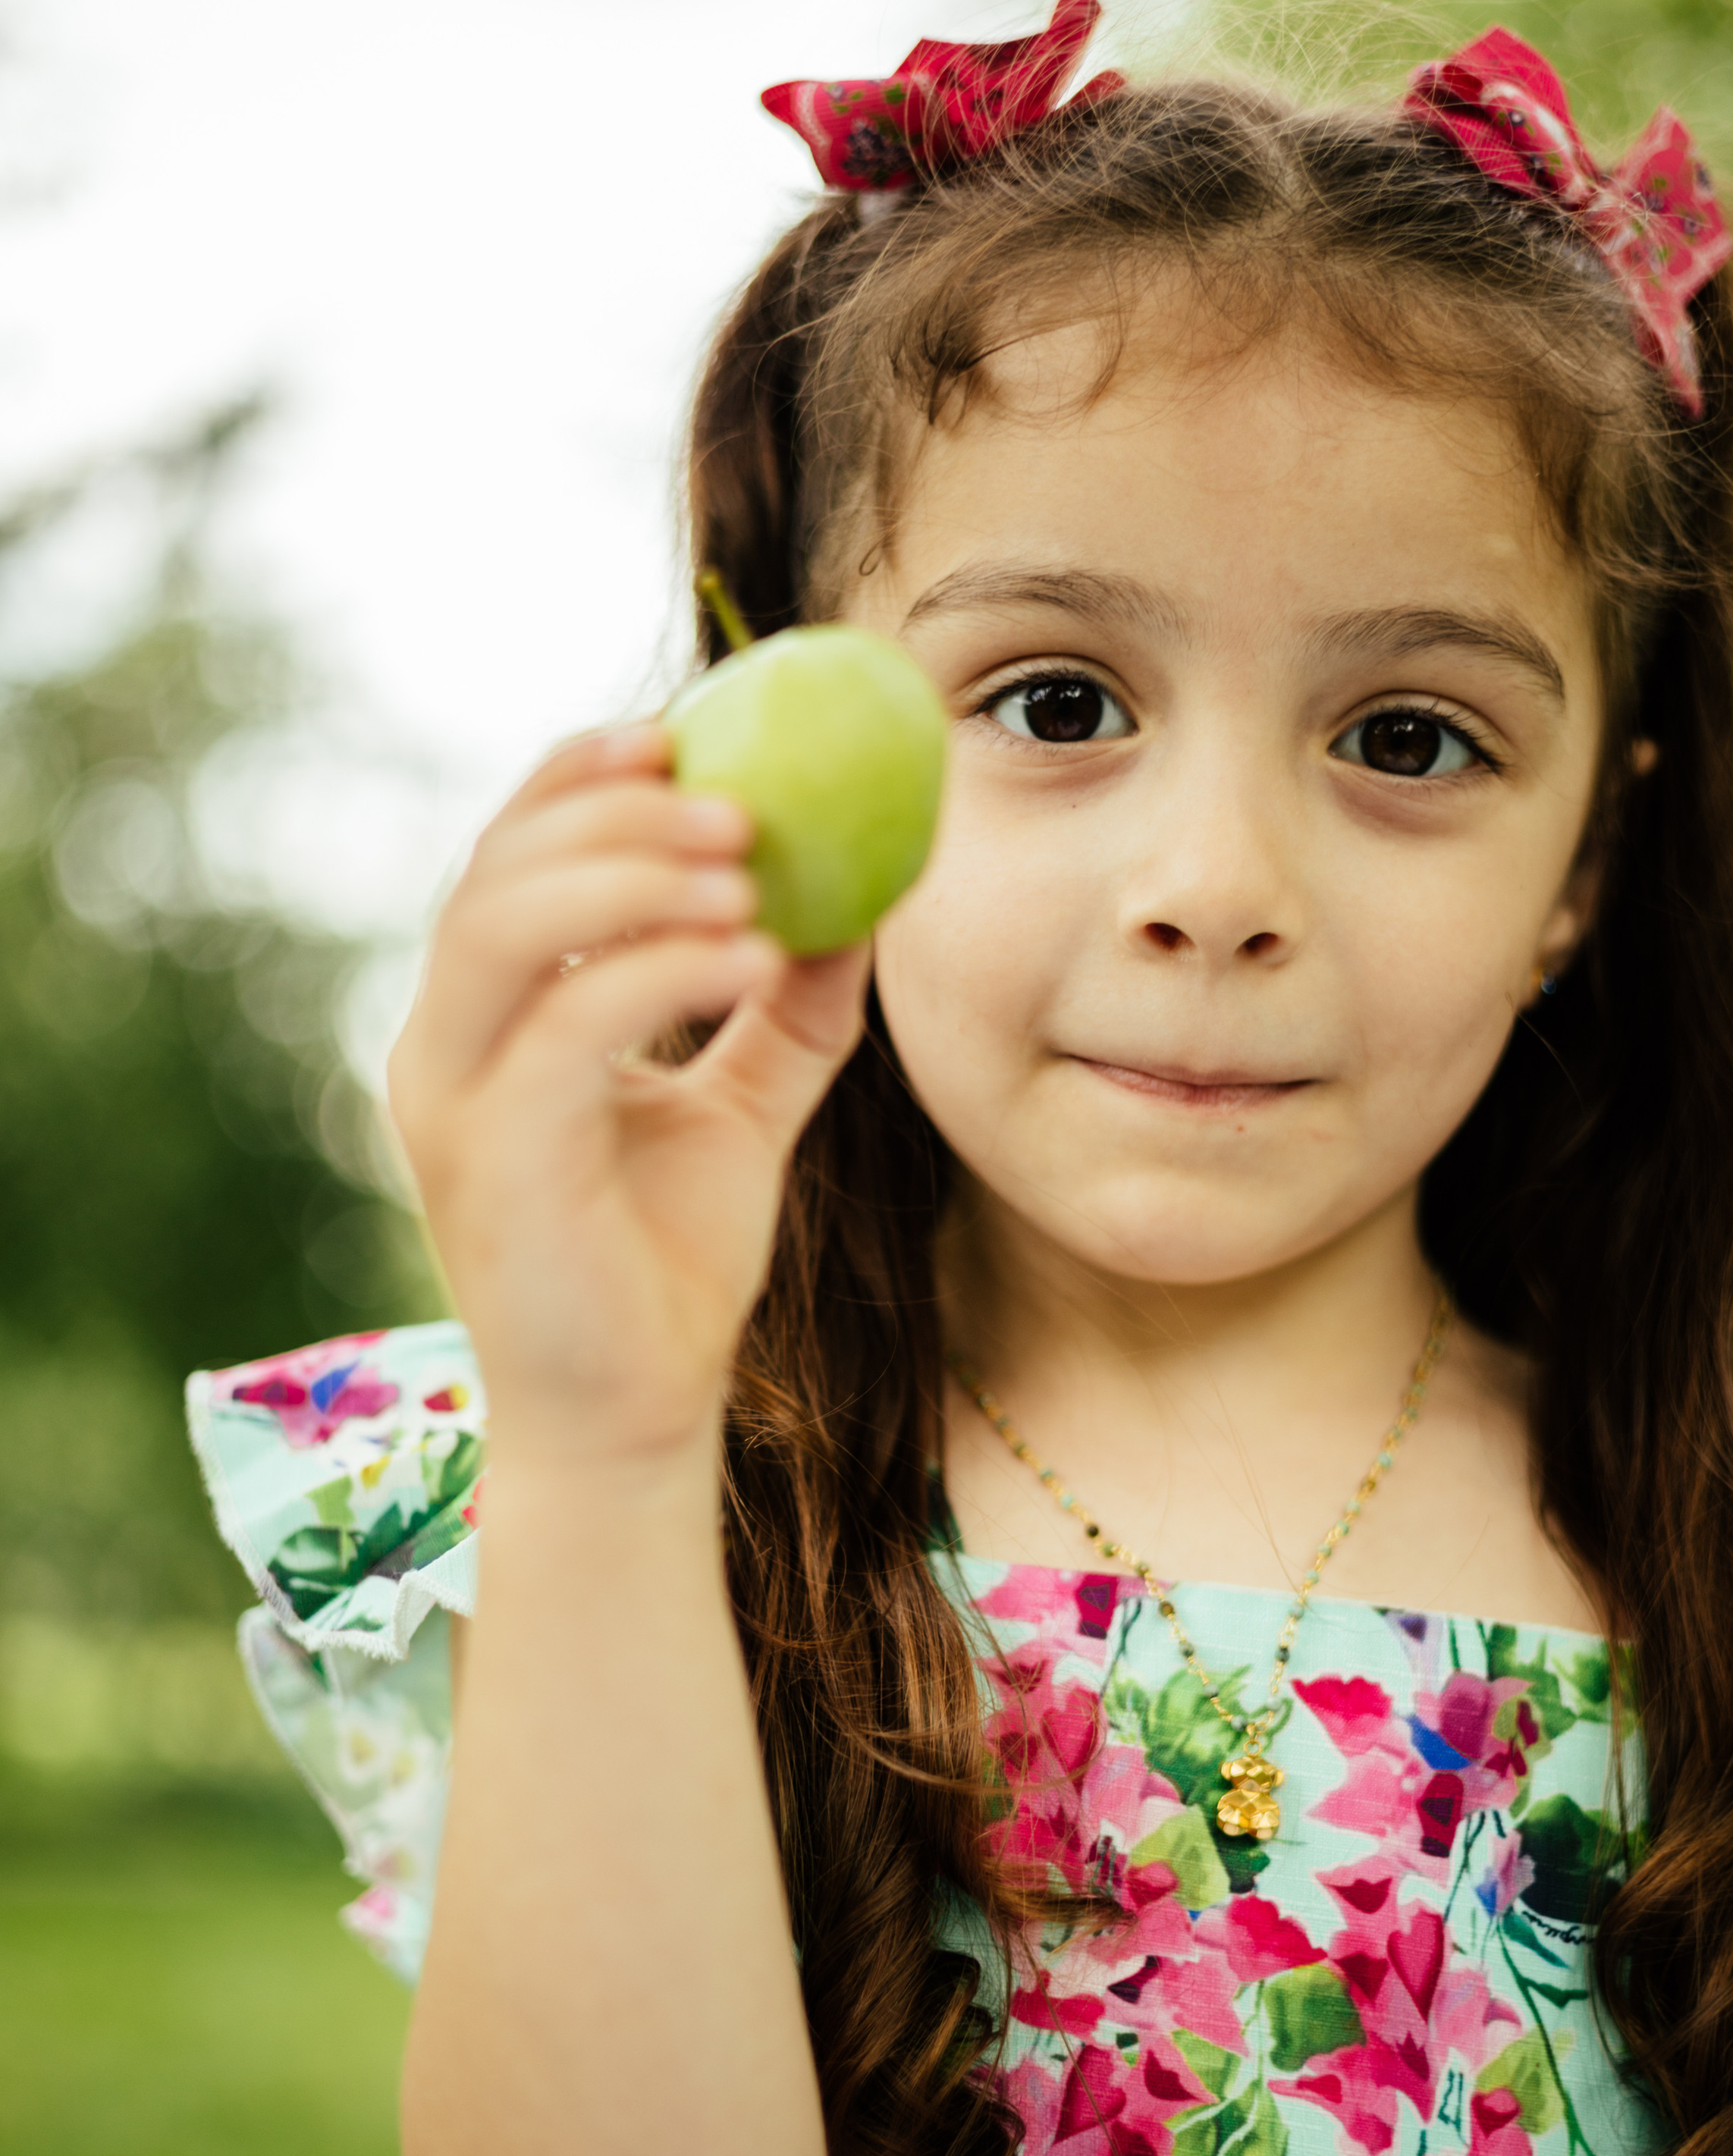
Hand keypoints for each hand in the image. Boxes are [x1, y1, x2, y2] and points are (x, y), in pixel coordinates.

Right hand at [389, 724, 868, 1470]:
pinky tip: (752, 956)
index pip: (506, 860)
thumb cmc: (672, 1266)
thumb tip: (864, 896)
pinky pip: (565, 1029)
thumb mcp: (744, 1107)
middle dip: (611, 816)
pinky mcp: (494, 1163)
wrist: (636, 1418)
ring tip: (750, 867)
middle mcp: (444, 1048)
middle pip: (497, 873)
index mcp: (486, 1022)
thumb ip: (785, 1006)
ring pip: (507, 930)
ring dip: (632, 877)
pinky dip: (657, 971)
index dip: (577, 782)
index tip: (678, 737)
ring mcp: (455, 1105)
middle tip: (735, 800)